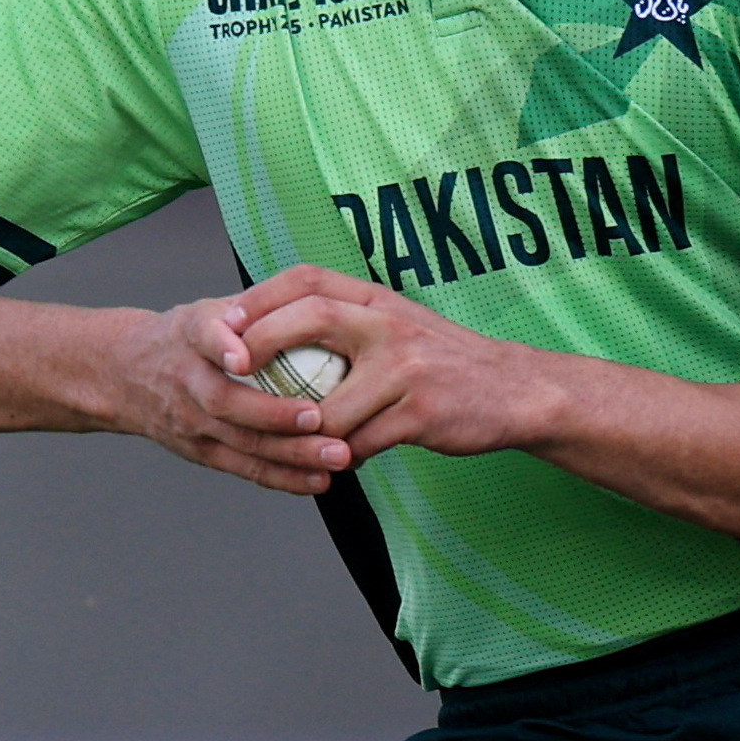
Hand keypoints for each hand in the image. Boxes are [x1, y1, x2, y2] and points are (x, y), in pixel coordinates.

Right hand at [104, 294, 354, 494]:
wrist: (123, 375)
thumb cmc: (183, 339)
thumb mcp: (207, 309)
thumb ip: (250, 309)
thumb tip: (314, 296)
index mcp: (191, 334)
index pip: (204, 336)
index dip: (223, 346)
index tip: (243, 358)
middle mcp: (186, 379)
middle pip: (225, 401)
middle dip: (274, 414)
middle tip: (318, 418)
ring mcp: (190, 420)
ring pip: (240, 441)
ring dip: (291, 452)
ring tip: (335, 455)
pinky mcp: (200, 450)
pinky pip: (244, 467)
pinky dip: (283, 477)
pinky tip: (318, 480)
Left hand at [227, 265, 538, 465]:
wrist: (516, 391)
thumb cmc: (445, 363)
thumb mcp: (398, 325)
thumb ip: (348, 324)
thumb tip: (275, 335)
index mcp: (379, 300)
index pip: (309, 279)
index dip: (260, 296)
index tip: (223, 321)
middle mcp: (391, 324)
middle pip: (311, 317)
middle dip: (262, 343)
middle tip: (232, 374)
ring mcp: (406, 367)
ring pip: (329, 402)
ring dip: (306, 429)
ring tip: (301, 441)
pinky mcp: (419, 412)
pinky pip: (359, 442)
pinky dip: (343, 456)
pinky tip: (345, 461)